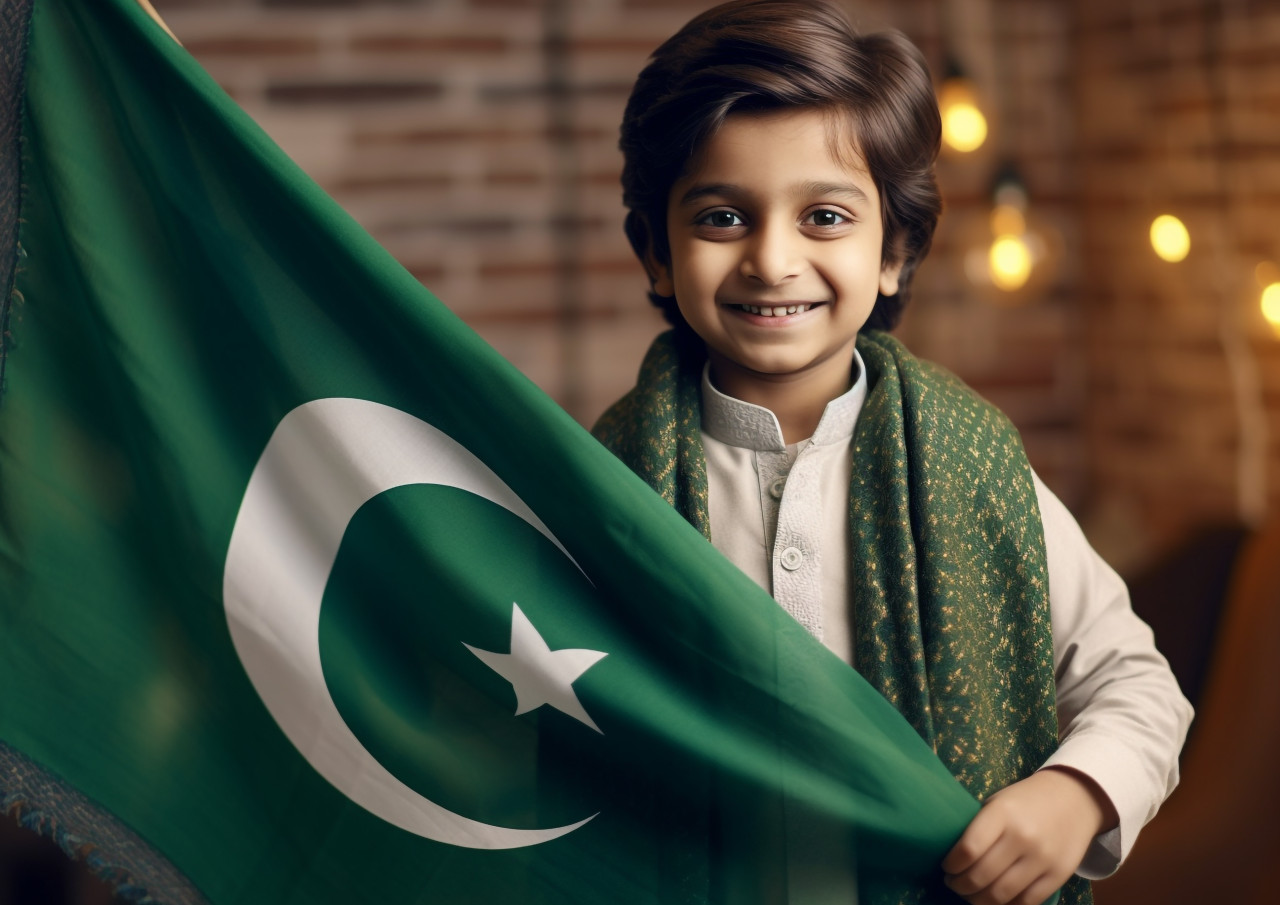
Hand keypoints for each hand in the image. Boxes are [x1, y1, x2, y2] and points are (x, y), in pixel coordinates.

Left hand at [940, 767, 1118, 904]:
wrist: (1074, 798)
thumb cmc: (1026, 800)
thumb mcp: (998, 802)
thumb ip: (979, 827)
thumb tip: (954, 858)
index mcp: (1002, 813)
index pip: (969, 848)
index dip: (952, 865)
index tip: (946, 867)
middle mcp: (1022, 837)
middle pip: (981, 876)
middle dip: (960, 886)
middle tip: (953, 884)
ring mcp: (1043, 858)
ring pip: (1002, 894)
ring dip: (978, 901)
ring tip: (970, 895)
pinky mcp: (1059, 875)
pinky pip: (1027, 902)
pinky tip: (996, 900)